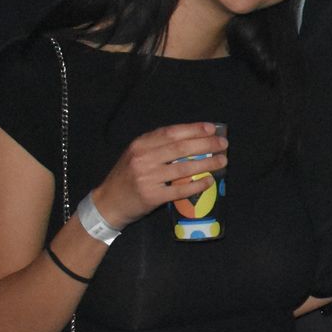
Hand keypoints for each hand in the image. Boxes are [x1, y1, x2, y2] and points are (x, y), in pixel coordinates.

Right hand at [93, 122, 227, 228]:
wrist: (108, 203)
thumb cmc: (127, 176)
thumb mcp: (136, 154)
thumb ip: (158, 146)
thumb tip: (192, 138)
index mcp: (140, 144)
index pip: (171, 132)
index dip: (194, 129)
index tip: (212, 128)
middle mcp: (143, 158)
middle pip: (181, 148)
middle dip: (206, 144)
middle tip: (223, 144)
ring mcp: (147, 177)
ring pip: (184, 168)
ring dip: (207, 164)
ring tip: (222, 161)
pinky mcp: (152, 196)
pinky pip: (180, 189)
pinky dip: (197, 185)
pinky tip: (209, 181)